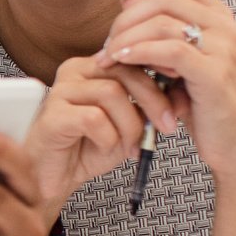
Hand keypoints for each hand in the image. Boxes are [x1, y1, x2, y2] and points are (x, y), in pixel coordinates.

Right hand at [25, 53, 170, 203]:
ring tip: (129, 146)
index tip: (180, 97)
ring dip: (130, 125)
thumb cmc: (89, 148)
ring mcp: (60, 91)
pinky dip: (108, 137)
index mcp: (93, 68)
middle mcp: (74, 71)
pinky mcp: (53, 114)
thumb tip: (182, 98)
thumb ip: (150, 109)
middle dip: (153, 101)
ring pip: (112, 93)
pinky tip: (105, 147)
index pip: (132, 58)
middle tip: (167, 127)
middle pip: (124, 72)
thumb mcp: (129, 126)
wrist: (55, 177)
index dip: (159, 74)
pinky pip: (94, 118)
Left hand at [97, 0, 235, 177]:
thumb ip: (155, 28)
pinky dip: (138, 52)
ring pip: (163, 23)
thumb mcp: (174, 60)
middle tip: (105, 45)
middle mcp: (224, 24)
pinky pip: (170, 50)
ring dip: (125, 39)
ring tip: (107, 59)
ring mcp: (223, 48)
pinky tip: (120, 61)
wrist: (235, 144)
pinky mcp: (215, 73)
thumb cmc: (201, 101)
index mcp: (216, 15)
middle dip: (124, 19)